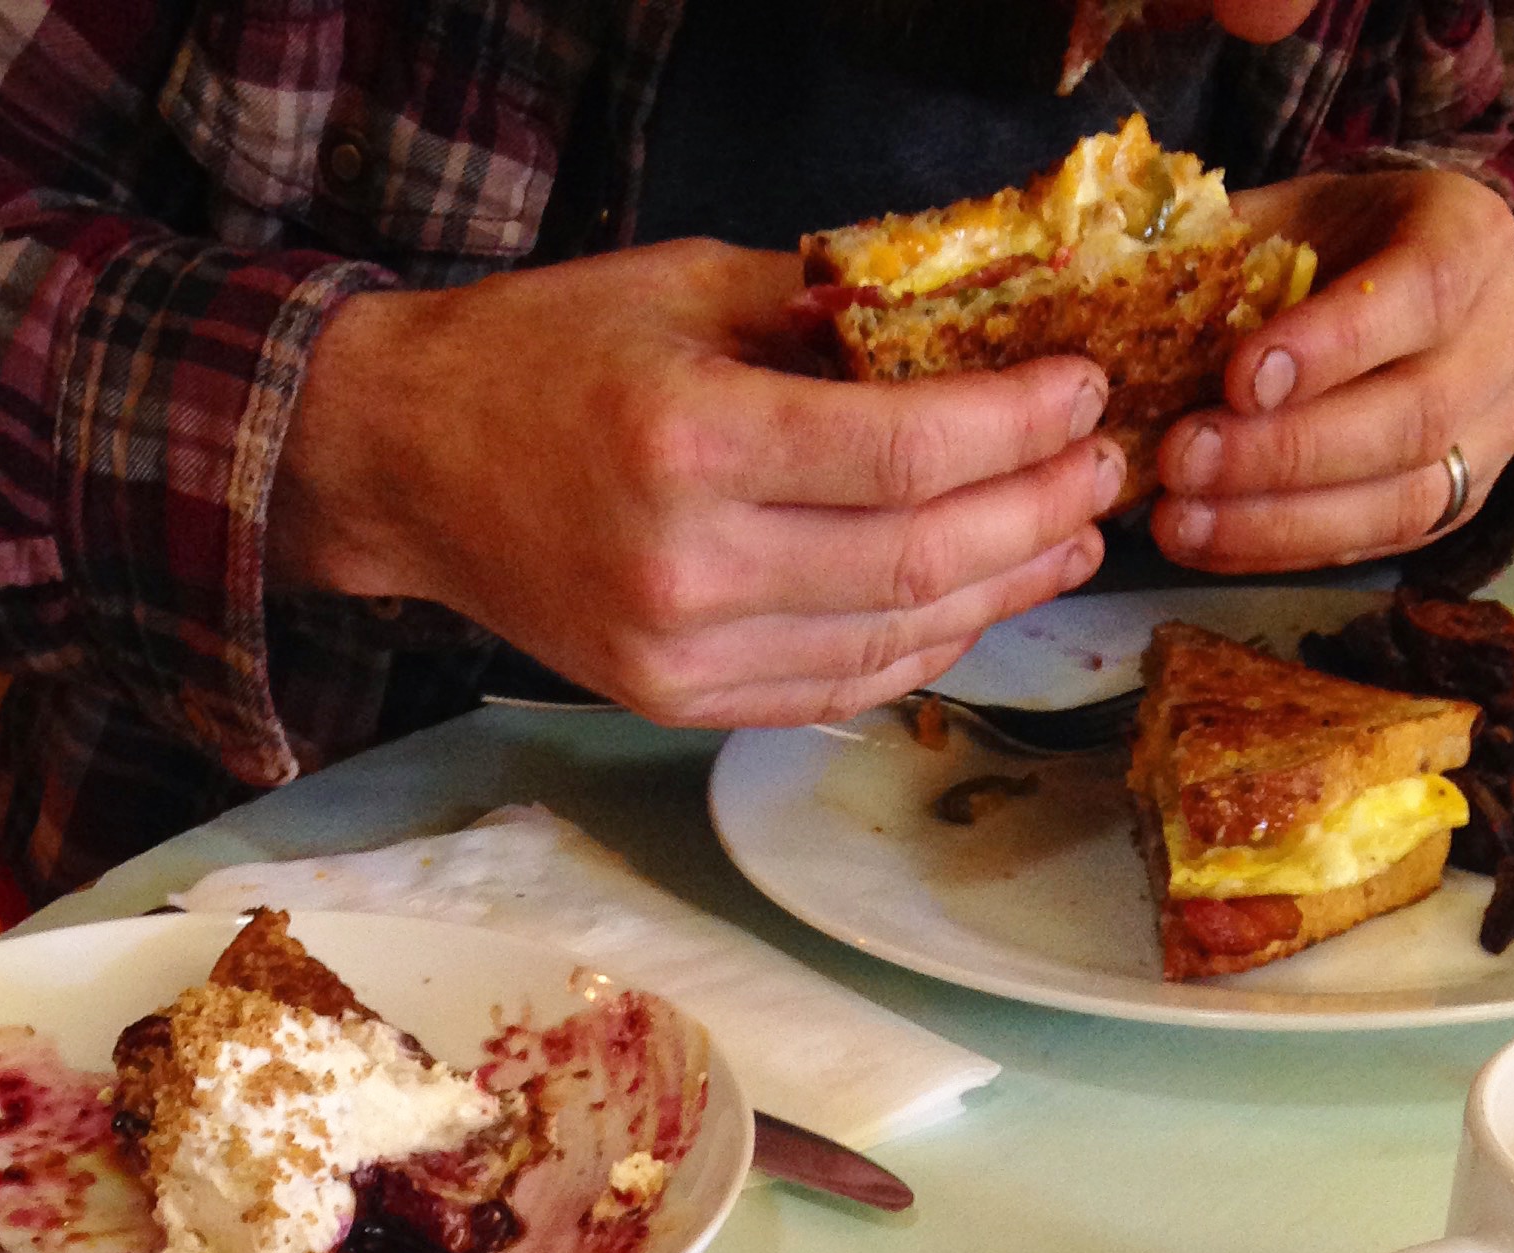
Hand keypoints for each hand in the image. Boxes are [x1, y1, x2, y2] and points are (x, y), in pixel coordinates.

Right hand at [273, 238, 1125, 725]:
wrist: (407, 464)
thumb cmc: (539, 357)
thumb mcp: (683, 286)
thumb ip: (828, 310)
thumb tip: (975, 319)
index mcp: (690, 443)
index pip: (907, 455)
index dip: (1019, 428)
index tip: (1083, 392)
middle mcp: (688, 568)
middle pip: (919, 560)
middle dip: (1036, 514)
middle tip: (1105, 471)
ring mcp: (681, 655)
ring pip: (895, 641)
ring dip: (1002, 592)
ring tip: (1070, 540)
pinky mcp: (676, 704)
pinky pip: (839, 689)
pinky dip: (925, 647)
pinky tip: (980, 598)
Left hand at [1148, 169, 1513, 570]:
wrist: (1405, 285)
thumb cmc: (1333, 245)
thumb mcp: (1288, 217)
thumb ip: (1225, 250)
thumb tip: (1119, 291)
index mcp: (1471, 234)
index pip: (1426, 290)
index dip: (1334, 342)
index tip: (1239, 377)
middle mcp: (1506, 335)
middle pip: (1411, 415)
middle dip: (1285, 452)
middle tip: (1181, 460)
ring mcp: (1495, 431)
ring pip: (1402, 500)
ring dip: (1279, 521)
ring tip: (1179, 521)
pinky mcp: (1461, 502)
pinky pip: (1377, 544)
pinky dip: (1285, 550)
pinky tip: (1209, 542)